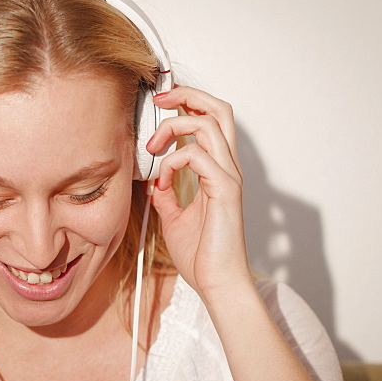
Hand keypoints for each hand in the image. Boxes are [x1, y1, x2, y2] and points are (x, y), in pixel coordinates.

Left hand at [147, 86, 251, 296]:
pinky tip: (161, 182)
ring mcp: (228, 178)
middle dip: (188, 95)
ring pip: (209, 124)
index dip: (189, 104)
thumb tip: (153, 181)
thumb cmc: (203, 256)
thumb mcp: (174, 218)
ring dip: (174, 127)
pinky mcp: (225, 191)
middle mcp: (227, 169)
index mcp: (218, 172)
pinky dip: (174, 162)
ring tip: (152, 147)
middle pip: (219, 110)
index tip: (161, 105)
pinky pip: (198, 156)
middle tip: (159, 100)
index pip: (212, 121)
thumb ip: (166, 195)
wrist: (217, 284)